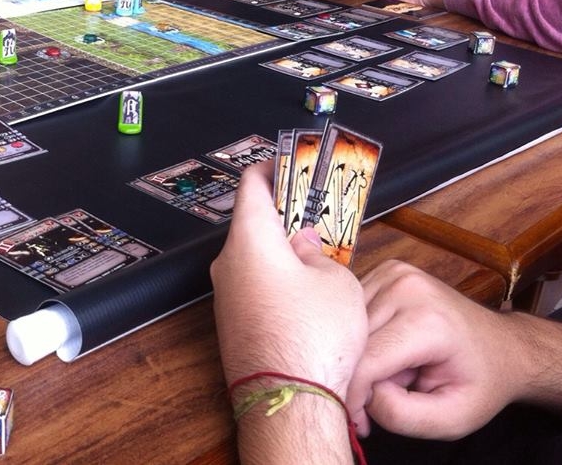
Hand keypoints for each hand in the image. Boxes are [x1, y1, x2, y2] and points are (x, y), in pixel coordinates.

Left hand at [210, 162, 366, 398]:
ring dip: (281, 250)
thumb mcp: (335, 280)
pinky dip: (276, 279)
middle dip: (283, 215)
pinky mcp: (233, 322)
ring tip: (318, 253)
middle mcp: (228, 264)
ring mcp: (226, 295)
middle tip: (312, 210)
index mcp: (250, 240)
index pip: (252, 186)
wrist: (289, 400)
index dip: (271, 167)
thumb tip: (304, 245)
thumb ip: (317, 252)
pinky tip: (304, 292)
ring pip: (253, 258)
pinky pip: (253, 286)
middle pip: (251, 223)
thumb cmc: (312, 339)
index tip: (286, 160)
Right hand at [347, 260, 519, 439]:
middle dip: (358, 375)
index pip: (365, 361)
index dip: (355, 397)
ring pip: (347, 323)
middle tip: (384, 396)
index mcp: (427, 322)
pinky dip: (360, 334)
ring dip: (358, 353)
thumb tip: (361, 394)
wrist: (504, 346)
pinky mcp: (387, 269)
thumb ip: (400, 415)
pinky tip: (385, 345)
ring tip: (391, 368)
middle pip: (353, 341)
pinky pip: (353, 308)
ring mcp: (395, 272)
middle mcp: (406, 287)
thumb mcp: (451, 420)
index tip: (361, 421)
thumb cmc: (480, 384)